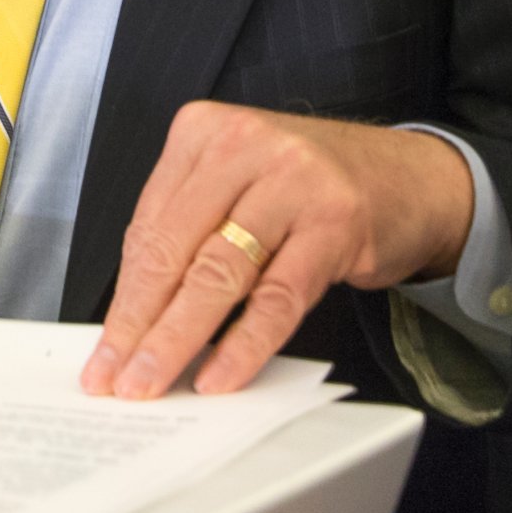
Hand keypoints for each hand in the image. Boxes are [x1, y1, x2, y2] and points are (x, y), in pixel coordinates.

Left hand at [80, 103, 474, 398]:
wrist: (409, 178)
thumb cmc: (308, 186)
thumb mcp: (238, 184)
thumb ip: (189, 231)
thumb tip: (133, 317)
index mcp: (204, 131)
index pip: (148, 226)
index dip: (123, 297)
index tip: (102, 351)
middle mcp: (245, 146)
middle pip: (175, 249)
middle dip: (138, 324)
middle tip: (114, 377)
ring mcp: (294, 181)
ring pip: (219, 273)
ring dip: (179, 338)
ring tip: (153, 381)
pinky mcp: (335, 222)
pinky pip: (278, 297)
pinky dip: (245, 344)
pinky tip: (220, 375)